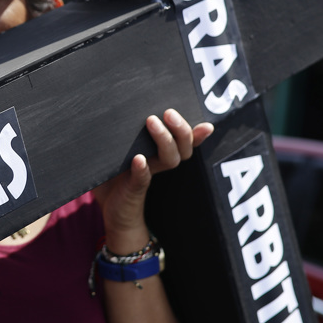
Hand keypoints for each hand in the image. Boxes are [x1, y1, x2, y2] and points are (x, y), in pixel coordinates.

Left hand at [92, 109, 212, 253]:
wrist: (114, 216)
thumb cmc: (115, 180)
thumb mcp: (121, 154)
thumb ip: (126, 135)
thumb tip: (120, 106)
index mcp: (158, 155)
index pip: (184, 142)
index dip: (197, 135)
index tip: (207, 126)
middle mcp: (158, 165)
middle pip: (182, 148)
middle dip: (180, 129)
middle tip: (169, 112)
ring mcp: (147, 176)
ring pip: (169, 159)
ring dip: (164, 140)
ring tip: (152, 122)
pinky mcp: (133, 189)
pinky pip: (141, 178)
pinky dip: (142, 169)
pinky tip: (139, 159)